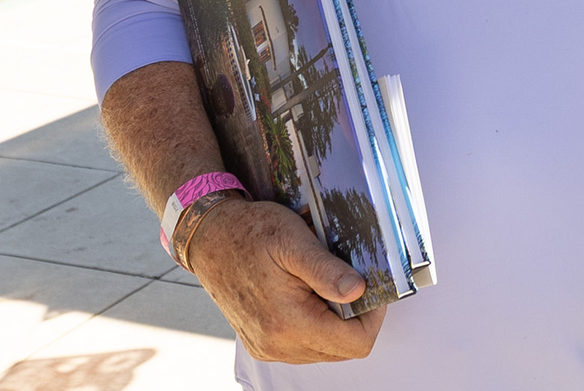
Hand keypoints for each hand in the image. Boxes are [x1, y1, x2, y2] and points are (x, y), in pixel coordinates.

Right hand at [186, 197, 385, 362]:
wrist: (210, 238)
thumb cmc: (249, 233)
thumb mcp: (293, 240)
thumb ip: (327, 270)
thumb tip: (358, 291)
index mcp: (287, 323)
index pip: (356, 343)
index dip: (373, 316)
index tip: (371, 288)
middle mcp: (276, 344)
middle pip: (343, 349)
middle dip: (355, 318)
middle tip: (349, 281)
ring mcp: (267, 347)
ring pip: (325, 349)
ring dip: (335, 321)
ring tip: (325, 285)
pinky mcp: (261, 343)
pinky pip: (304, 346)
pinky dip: (315, 324)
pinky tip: (308, 294)